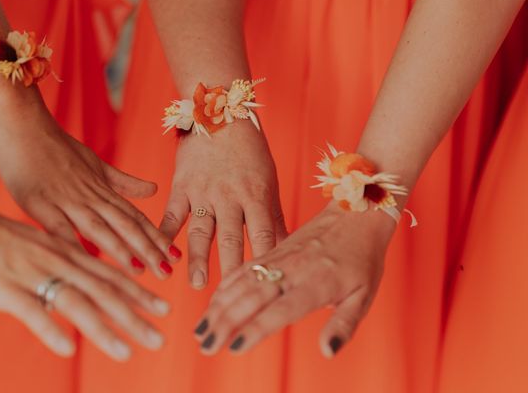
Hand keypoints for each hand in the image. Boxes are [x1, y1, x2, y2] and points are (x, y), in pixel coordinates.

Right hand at [0, 104, 179, 278]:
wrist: (22, 123)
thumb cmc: (56, 145)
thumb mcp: (95, 164)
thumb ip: (123, 181)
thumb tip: (153, 190)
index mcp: (102, 189)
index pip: (135, 216)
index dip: (155, 236)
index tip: (175, 255)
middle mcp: (89, 196)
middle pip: (124, 225)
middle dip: (147, 249)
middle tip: (168, 271)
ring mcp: (65, 199)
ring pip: (98, 227)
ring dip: (119, 250)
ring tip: (140, 270)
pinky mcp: (39, 202)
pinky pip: (58, 227)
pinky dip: (72, 244)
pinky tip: (85, 263)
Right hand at [0, 208, 169, 359]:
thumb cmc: (2, 238)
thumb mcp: (44, 244)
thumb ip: (68, 263)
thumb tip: (88, 285)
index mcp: (69, 252)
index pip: (112, 275)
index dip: (140, 294)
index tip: (164, 309)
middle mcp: (60, 262)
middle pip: (104, 292)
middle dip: (135, 317)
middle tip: (160, 339)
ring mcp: (35, 274)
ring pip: (77, 303)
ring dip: (104, 330)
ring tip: (126, 353)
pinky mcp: (7, 288)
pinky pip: (32, 311)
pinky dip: (51, 330)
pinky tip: (68, 349)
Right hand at [160, 121, 286, 288]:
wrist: (220, 113)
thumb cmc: (251, 150)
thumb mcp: (269, 180)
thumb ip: (274, 216)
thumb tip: (287, 248)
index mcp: (257, 194)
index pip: (264, 235)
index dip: (265, 261)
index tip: (267, 287)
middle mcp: (230, 196)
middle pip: (233, 239)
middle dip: (232, 269)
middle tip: (233, 299)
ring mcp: (204, 192)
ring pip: (201, 231)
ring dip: (199, 259)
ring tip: (197, 284)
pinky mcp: (182, 186)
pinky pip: (171, 213)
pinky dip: (164, 233)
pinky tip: (159, 253)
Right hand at [193, 202, 394, 356]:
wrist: (356, 213)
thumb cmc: (363, 259)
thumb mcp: (364, 295)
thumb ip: (344, 324)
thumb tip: (327, 352)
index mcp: (315, 283)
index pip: (280, 310)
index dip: (256, 329)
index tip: (235, 347)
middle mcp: (292, 269)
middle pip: (252, 297)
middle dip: (225, 321)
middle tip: (206, 345)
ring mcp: (279, 258)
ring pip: (242, 282)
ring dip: (218, 305)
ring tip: (201, 329)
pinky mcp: (272, 250)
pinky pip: (243, 268)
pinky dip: (224, 286)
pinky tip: (212, 301)